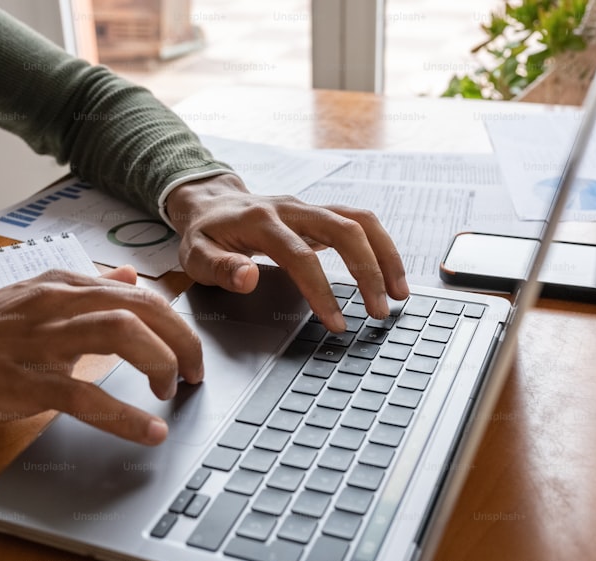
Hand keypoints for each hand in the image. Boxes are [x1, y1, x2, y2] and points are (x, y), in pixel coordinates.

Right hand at [0, 266, 202, 444]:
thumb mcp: (33, 298)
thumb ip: (84, 289)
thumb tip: (128, 276)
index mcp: (60, 283)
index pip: (137, 292)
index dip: (173, 320)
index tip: (188, 346)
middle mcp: (55, 302)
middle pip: (141, 307)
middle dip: (180, 339)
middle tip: (194, 371)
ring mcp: (41, 340)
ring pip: (122, 334)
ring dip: (160, 364)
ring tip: (173, 389)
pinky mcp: (26, 379)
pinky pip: (86, 395)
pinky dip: (125, 416)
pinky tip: (149, 432)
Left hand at [165, 172, 408, 330]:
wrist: (211, 203)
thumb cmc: (205, 234)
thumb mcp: (195, 256)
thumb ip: (220, 268)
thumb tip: (248, 277)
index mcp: (261, 222)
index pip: (301, 256)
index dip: (321, 291)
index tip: (336, 322)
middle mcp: (292, 210)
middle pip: (344, 230)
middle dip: (368, 271)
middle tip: (380, 310)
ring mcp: (310, 209)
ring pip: (360, 221)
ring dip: (385, 256)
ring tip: (399, 293)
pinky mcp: (321, 214)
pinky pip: (360, 223)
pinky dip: (380, 247)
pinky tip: (389, 274)